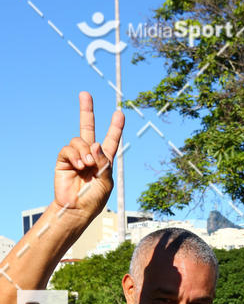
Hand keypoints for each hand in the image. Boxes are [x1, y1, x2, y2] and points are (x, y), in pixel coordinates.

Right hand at [54, 91, 124, 218]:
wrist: (76, 209)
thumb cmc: (94, 199)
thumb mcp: (106, 182)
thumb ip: (104, 163)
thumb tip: (95, 143)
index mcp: (104, 160)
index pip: (110, 140)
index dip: (115, 128)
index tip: (119, 113)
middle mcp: (90, 155)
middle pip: (87, 128)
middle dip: (86, 111)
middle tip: (84, 94)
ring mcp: (76, 156)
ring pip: (80, 140)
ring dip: (85, 151)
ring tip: (87, 165)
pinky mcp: (64, 160)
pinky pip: (69, 149)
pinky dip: (75, 155)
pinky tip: (79, 166)